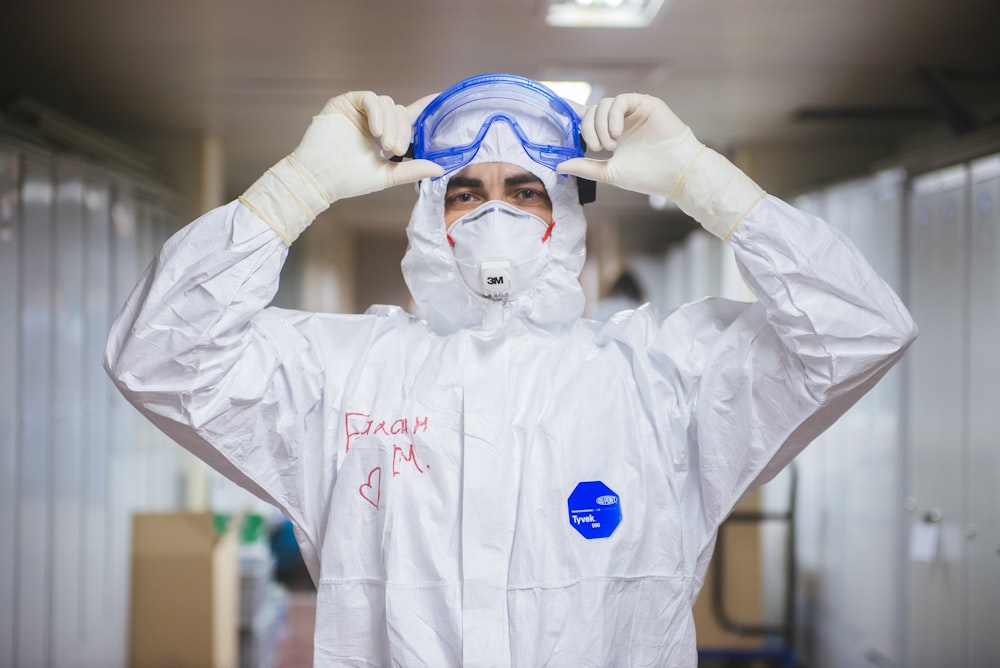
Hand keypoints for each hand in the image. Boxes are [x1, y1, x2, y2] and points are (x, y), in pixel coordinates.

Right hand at [292, 92, 442, 202]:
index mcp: (385, 136)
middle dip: (403, 131)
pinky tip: (375, 131)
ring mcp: (360, 111)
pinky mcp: (346, 103)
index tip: (441, 97)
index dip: (425, 106)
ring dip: (391, 124)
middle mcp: (374, 121)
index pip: (409, 117)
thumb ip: (412, 169)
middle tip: (396, 150)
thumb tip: (440, 169)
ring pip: (388, 104)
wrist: (320, 178)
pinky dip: (377, 113)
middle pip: (401, 112)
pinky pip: (369, 98)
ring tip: (384, 145)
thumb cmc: (349, 180)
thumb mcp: (387, 176)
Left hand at [556, 93, 697, 197]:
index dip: (572, 113)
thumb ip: (585, 167)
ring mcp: (633, 111)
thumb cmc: (648, 176)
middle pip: (591, 112)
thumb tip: (558, 166)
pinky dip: (613, 116)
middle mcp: (621, 121)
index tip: (554, 107)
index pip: (587, 120)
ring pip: (603, 105)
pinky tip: (617, 134)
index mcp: (612, 134)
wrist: (677, 174)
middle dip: (587, 129)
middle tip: (598, 148)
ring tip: (610, 145)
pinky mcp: (645, 103)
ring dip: (600, 126)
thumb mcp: (610, 173)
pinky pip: (621, 100)